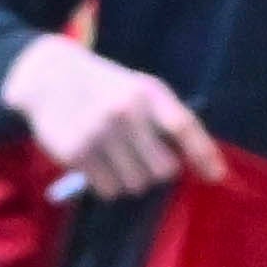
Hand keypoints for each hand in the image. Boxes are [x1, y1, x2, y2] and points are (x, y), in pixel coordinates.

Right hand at [1, 27, 222, 196]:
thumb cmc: (105, 88)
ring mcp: (99, 133)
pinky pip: (107, 190)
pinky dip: (106, 184)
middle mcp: (125, 112)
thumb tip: (208, 167)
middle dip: (156, 172)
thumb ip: (168, 120)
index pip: (183, 127)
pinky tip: (97, 162)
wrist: (49, 76)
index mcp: (147, 93)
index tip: (216, 176)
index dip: (203, 154)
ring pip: (135, 186)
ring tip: (116, 158)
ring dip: (130, 180)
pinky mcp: (76, 153)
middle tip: (142, 159)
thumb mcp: (139, 90)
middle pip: (162, 171)